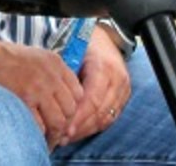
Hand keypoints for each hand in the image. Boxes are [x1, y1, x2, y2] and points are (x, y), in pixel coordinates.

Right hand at [0, 40, 83, 148]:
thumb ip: (53, 71)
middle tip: (56, 128)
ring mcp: (38, 89)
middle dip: (64, 120)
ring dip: (54, 132)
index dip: (71, 105)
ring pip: (59, 120)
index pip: (77, 92)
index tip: (63, 112)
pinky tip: (34, 133)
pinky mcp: (24, 99)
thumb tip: (64, 95)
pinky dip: (39, 133)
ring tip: (48, 137)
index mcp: (55, 63)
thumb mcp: (37, 55)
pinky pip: (40, 125)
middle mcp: (50, 75)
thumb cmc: (7, 57)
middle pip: (70, 108)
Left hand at [64, 26, 131, 143]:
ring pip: (105, 117)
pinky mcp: (124, 97)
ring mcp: (123, 90)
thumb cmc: (84, 43)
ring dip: (86, 130)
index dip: (78, 116)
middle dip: (80, 127)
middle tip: (61, 137)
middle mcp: (117, 80)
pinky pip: (110, 117)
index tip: (64, 127)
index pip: (93, 99)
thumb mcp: (72, 52)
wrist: (105, 37)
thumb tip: (51, 96)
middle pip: (100, 112)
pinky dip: (94, 126)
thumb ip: (65, 73)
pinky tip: (79, 131)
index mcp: (104, 68)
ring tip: (66, 137)